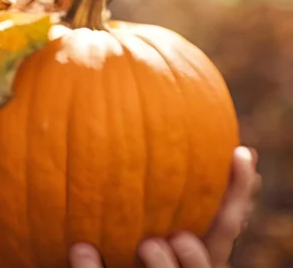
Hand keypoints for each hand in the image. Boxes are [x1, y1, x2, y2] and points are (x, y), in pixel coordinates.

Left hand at [69, 146, 260, 267]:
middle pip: (207, 262)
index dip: (236, 192)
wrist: (57, 248)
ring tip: (148, 243)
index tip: (241, 153)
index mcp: (185, 241)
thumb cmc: (83, 211)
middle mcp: (173, 264)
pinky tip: (80, 248)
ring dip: (166, 266)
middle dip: (201, 249)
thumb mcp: (110, 186)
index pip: (222, 222)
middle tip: (179, 231)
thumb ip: (118, 153)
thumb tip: (84, 52)